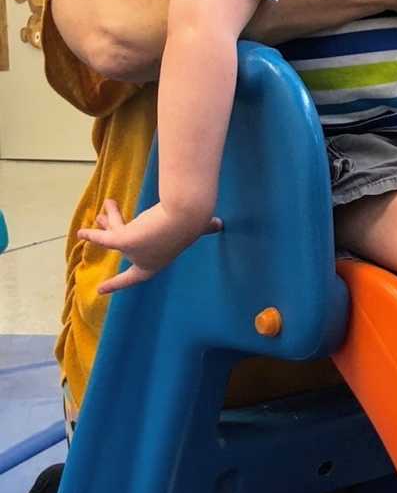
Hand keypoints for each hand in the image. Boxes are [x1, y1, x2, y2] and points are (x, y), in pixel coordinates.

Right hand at [77, 197, 220, 293]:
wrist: (186, 214)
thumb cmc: (193, 221)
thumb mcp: (198, 226)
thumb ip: (206, 227)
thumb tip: (219, 224)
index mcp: (158, 261)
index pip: (136, 276)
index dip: (119, 283)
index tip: (101, 290)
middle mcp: (144, 261)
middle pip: (123, 240)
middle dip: (113, 227)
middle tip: (104, 216)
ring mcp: (134, 253)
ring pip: (116, 230)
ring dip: (111, 216)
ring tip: (109, 202)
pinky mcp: (125, 241)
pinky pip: (103, 237)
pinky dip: (91, 235)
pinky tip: (81, 232)